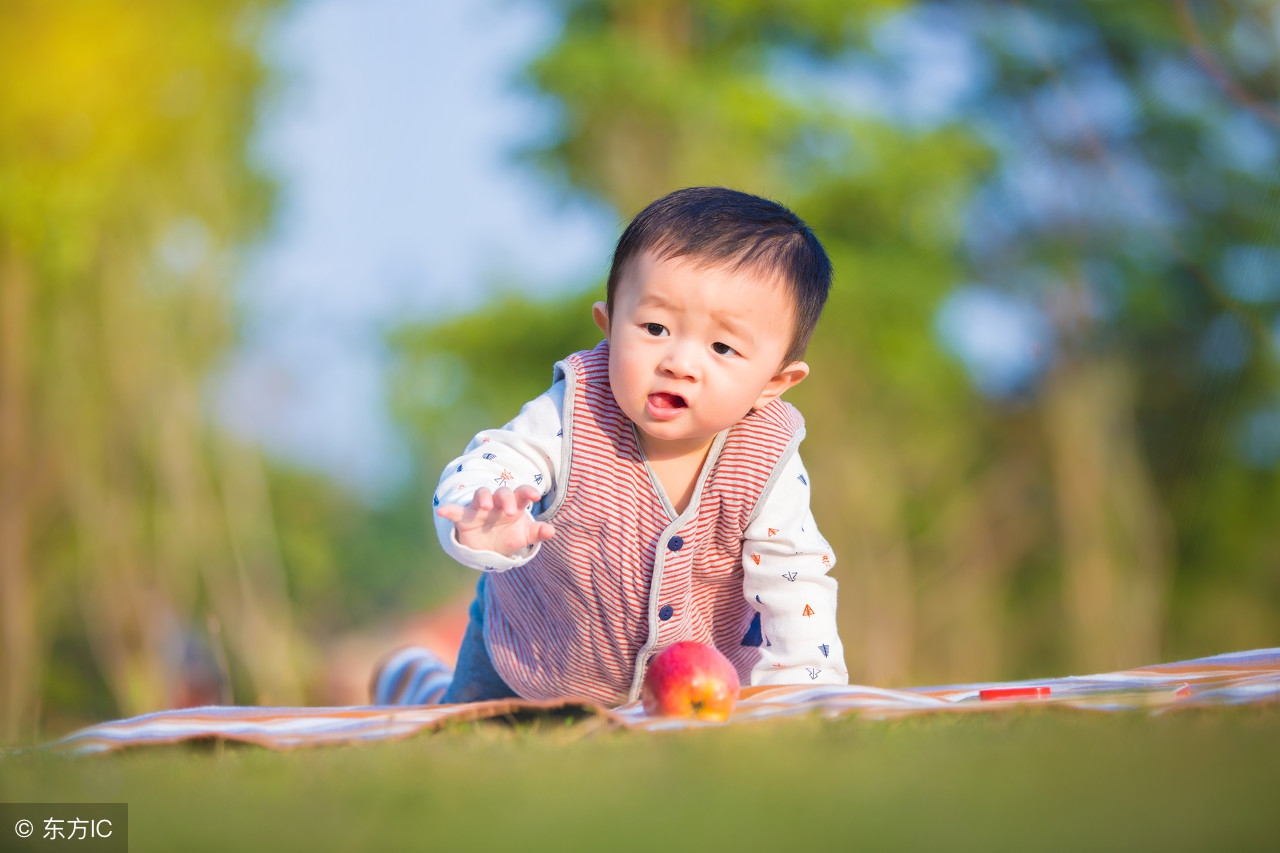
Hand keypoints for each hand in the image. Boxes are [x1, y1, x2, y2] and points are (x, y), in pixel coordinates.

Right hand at [436, 484, 555, 558]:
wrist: (489, 548)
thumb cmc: (510, 535)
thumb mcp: (524, 536)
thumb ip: (537, 532)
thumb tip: (551, 530)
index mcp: (514, 505)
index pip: (521, 494)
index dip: (527, 492)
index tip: (535, 496)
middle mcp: (497, 503)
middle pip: (502, 492)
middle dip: (506, 498)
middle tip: (510, 511)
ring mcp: (480, 508)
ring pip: (481, 495)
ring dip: (483, 497)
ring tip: (485, 505)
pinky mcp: (464, 517)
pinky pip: (455, 511)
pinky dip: (449, 510)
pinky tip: (442, 511)